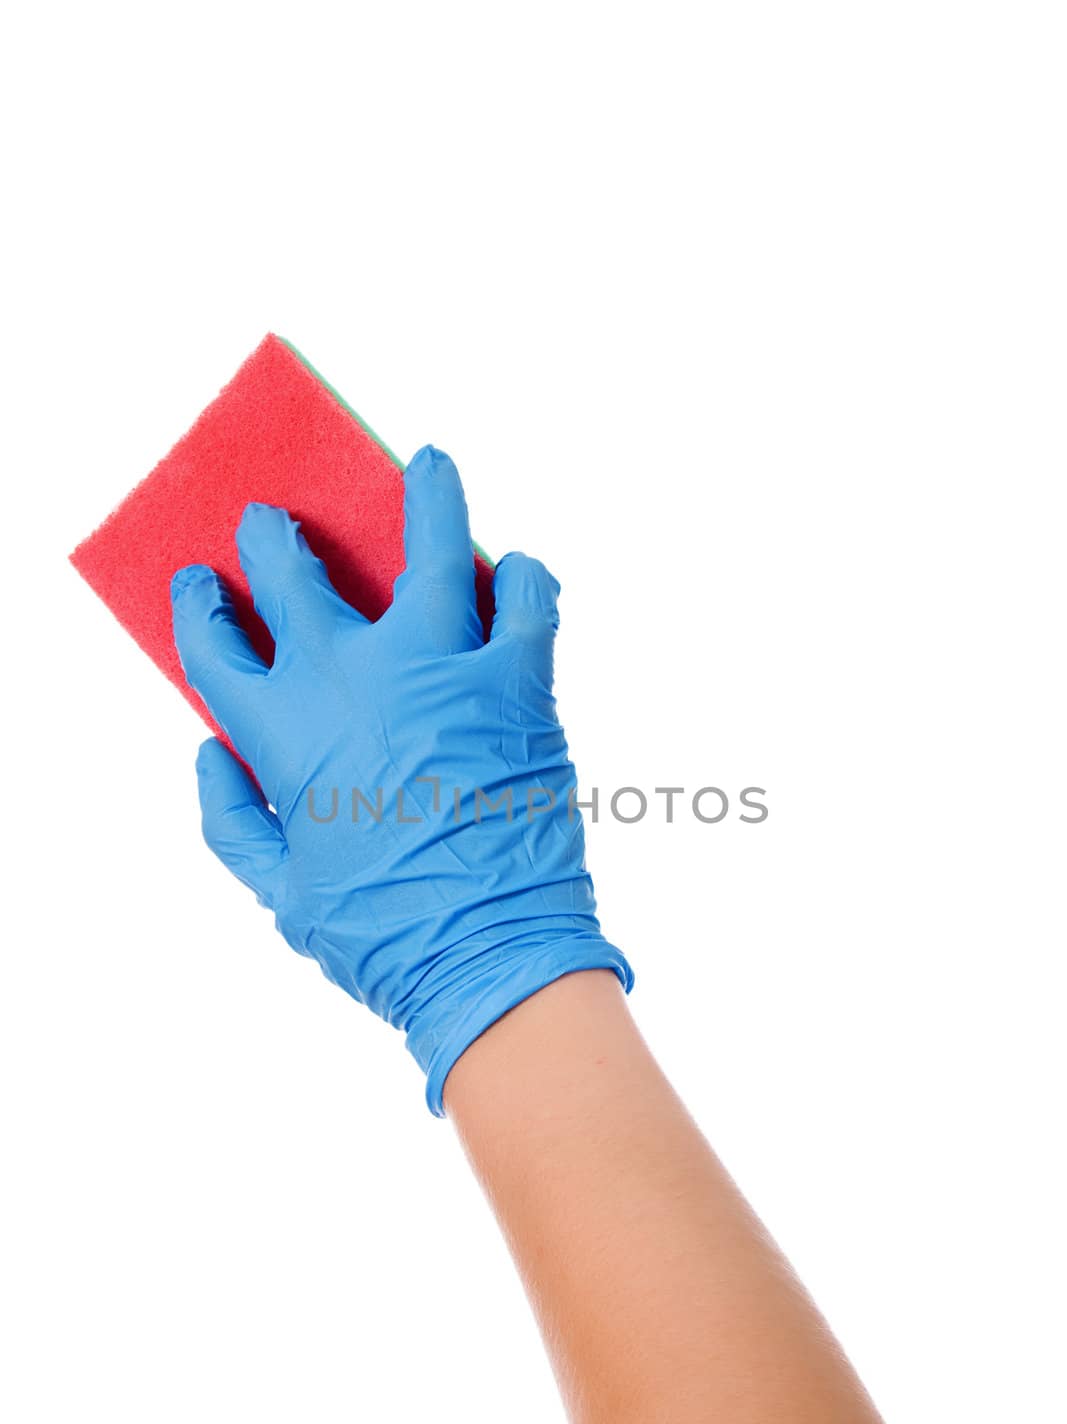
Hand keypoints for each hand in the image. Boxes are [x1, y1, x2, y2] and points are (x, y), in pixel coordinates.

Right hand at [170, 446, 630, 1111]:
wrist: (490, 955)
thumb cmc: (382, 933)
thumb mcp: (278, 892)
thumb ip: (231, 819)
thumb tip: (209, 754)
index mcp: (283, 729)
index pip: (214, 642)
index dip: (200, 607)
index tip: (203, 586)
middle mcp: (354, 676)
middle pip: (297, 572)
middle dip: (273, 536)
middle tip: (271, 520)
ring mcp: (441, 667)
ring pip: (432, 542)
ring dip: (427, 494)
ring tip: (431, 464)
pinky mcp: (517, 680)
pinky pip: (528, 599)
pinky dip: (523, 578)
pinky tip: (513, 574)